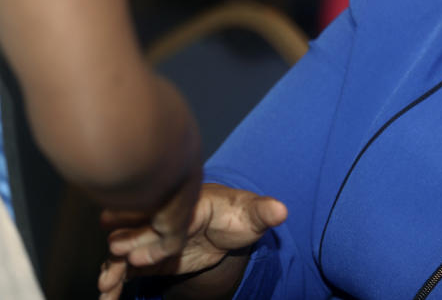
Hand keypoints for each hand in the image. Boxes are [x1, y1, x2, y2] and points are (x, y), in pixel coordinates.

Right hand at [98, 184, 286, 299]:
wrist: (226, 225)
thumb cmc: (238, 215)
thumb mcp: (253, 214)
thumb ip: (264, 211)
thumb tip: (282, 211)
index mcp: (188, 204)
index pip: (169, 219)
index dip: (155, 235)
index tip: (142, 252)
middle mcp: (164, 218)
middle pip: (140, 232)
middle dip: (125, 248)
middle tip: (114, 267)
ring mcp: (152, 238)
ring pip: (126, 251)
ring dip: (114, 267)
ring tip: (106, 286)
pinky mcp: (148, 257)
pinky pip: (126, 270)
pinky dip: (115, 282)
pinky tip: (107, 297)